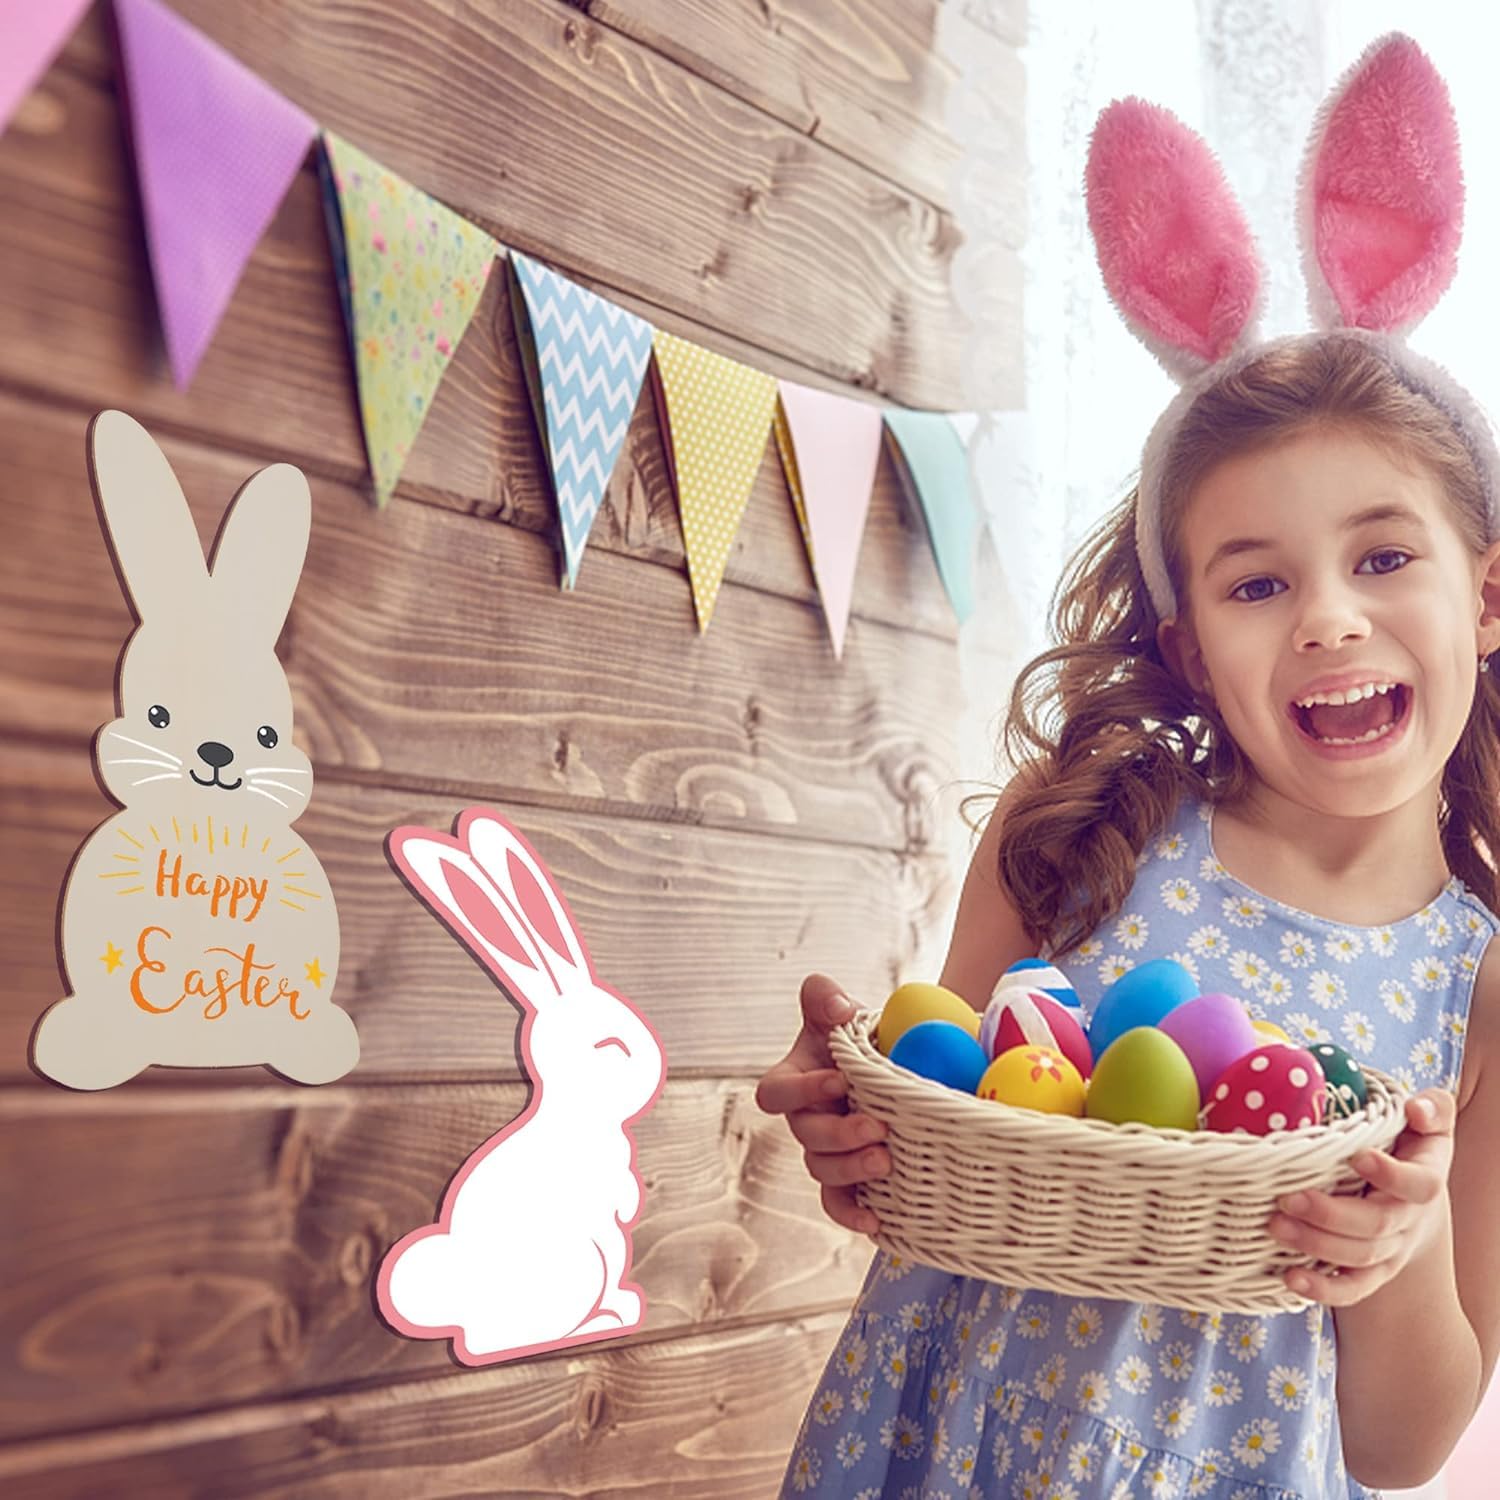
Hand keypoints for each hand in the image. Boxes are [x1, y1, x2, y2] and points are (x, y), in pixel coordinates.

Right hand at [754, 972, 889, 1235]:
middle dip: (839, 1135)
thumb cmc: (854, 1035)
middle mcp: (804, 1119)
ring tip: (886, 1161)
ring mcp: (826, 1151)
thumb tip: (836, 1009)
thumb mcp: (836, 1008)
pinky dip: (853, 1215)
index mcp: (792, 1080)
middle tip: (877, 1127)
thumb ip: (823, 997)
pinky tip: (877, 1219)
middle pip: (805, 1136)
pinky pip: (839, 1204)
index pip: (775, 1092)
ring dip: (851, 1171)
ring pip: (822, 1172)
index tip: (841, 1080)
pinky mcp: (850, 1177)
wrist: (890, 1061)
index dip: (803, 1091)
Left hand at [1267, 1089, 1456, 1305]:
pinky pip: (1352, 1289)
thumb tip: (1416, 1110)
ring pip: (1359, 1257)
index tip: (1356, 1156)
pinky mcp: (1371, 1271)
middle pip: (1377, 1225)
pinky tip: (1290, 1277)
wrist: (1415, 1201)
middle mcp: (1409, 1219)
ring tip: (1275, 1226)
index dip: (1390, 1174)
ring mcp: (1391, 1249)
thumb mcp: (1428, 1122)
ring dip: (1316, 1245)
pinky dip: (1323, 1289)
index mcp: (1425, 1179)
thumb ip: (1431, 1109)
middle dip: (1331, 1215)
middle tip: (1288, 1198)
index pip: (1418, 1184)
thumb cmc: (1410, 1146)